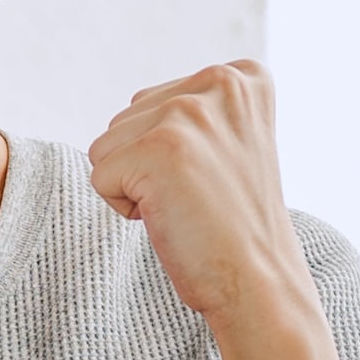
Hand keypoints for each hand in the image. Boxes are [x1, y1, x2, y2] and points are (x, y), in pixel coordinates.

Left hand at [86, 60, 311, 332]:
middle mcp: (220, 82)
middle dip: (147, 166)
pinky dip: (124, 208)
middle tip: (200, 197)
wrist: (260, 283)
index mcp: (242, 76)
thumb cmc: (236, 225)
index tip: (216, 177)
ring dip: (135, 185)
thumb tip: (135, 103)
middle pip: (126, 119)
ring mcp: (189, 112)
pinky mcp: (160, 147)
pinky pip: (99, 175)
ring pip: (107, 145)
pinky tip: (172, 217)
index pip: (152, 102)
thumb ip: (192, 111)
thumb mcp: (228, 143)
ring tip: (188, 205)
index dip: (169, 151)